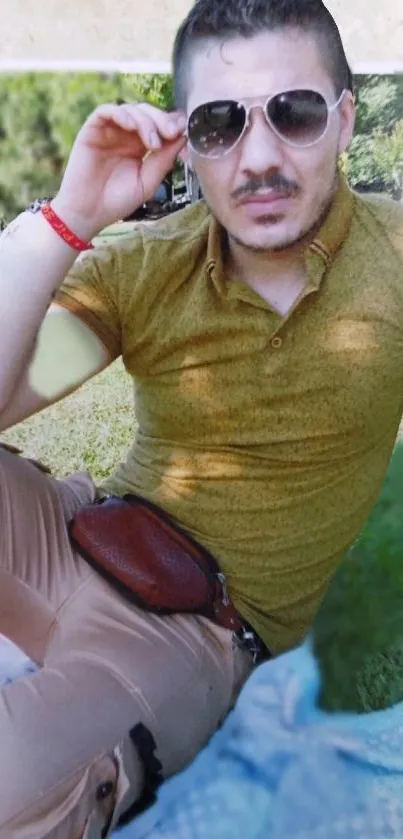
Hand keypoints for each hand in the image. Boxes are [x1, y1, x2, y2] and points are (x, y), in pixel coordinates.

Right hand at [51, 102, 187, 239]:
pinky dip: (122, 114)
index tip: (184, 133)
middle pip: (148, 113)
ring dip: (146, 121)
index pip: (159, 125)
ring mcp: (109, 131)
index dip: (172, 125)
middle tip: (171, 133)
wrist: (89, 213)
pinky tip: (132, 126)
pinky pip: (107, 111)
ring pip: (131, 109)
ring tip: (153, 143)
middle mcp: (125, 135)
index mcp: (140, 146)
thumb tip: (183, 137)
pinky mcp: (92, 130)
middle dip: (163, 120)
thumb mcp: (148, 182)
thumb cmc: (117, 201)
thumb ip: (164, 160)